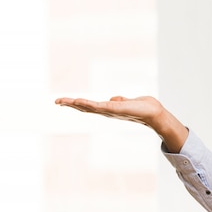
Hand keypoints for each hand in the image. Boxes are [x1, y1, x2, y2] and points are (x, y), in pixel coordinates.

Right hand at [54, 96, 188, 151]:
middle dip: (71, 105)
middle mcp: (108, 112)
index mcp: (109, 109)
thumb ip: (120, 101)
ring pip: (89, 108)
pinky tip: (78, 101)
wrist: (155, 113)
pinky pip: (99, 106)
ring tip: (63, 101)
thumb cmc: (144, 107)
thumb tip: (114, 99)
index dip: (78, 104)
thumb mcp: (129, 102)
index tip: (65, 101)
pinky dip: (88, 104)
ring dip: (76, 104)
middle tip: (56, 101)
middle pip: (86, 108)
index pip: (90, 107)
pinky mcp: (115, 110)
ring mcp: (110, 111)